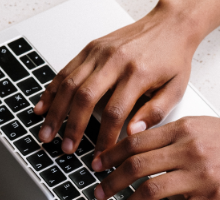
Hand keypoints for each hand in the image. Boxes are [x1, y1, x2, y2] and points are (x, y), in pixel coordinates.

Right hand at [33, 0, 219, 154]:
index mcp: (138, 73)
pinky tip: (43, 106)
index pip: (115, 112)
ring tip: (47, 133)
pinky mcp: (91, 48)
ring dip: (55, 111)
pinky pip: (66, 70)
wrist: (171, 24)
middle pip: (85, 97)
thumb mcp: (176, 89)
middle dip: (72, 127)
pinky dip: (51, 90)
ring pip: (69, 83)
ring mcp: (100, 53)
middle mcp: (115, 61)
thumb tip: (132, 133)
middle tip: (65, 148)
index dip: (104, 138)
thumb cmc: (173, 57)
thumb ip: (155, 113)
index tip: (100, 156)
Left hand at [91, 105, 219, 199]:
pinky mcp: (214, 198)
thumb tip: (135, 145)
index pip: (135, 142)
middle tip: (98, 194)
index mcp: (182, 129)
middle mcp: (189, 149)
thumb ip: (170, 134)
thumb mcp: (200, 126)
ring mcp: (202, 175)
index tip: (96, 166)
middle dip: (110, 183)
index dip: (110, 155)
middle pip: (136, 167)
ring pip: (151, 192)